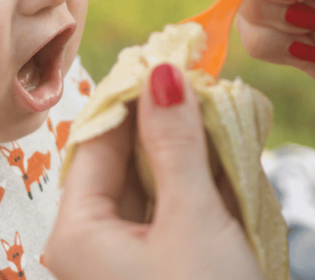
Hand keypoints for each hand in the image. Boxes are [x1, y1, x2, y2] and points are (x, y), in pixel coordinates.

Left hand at [44, 63, 260, 279]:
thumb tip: (162, 74)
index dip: (131, 95)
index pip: (96, 141)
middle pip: (129, 160)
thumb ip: (177, 144)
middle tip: (202, 75)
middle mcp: (97, 243)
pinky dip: (209, 183)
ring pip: (161, 184)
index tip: (166, 55)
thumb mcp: (193, 219)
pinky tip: (236, 147)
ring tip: (226, 103)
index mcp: (78, 233)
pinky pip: (183, 211)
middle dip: (170, 121)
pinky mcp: (170, 265)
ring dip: (195, 149)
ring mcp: (134, 256)